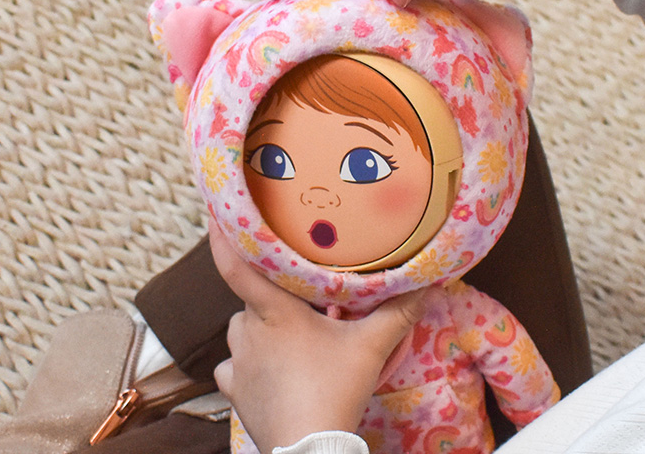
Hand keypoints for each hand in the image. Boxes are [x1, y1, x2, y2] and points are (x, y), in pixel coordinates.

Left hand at [209, 222, 427, 451]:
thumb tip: (428, 284)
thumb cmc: (335, 390)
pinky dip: (246, 365)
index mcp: (275, 312)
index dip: (225, 239)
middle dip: (272, 299)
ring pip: (241, 331)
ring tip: (290, 339)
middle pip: (251, 300)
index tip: (216, 214)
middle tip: (300, 304)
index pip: (238, 268)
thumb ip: (398, 313)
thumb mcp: (371, 348)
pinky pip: (232, 366)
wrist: (309, 447)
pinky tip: (266, 371)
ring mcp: (237, 362)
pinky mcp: (233, 389)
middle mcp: (248, 331)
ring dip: (260, 330)